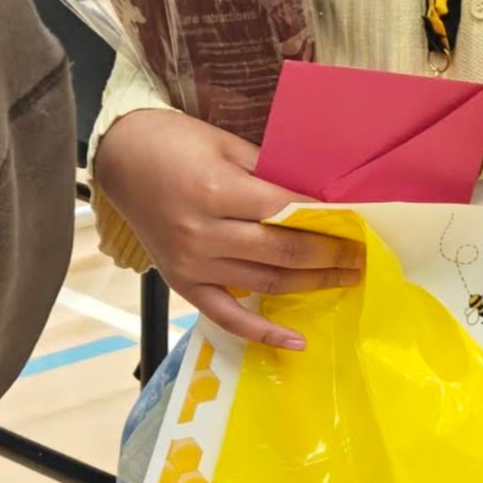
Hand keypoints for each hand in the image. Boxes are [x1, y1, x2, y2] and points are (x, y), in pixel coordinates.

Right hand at [92, 108, 360, 350]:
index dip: (327, 221)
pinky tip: (297, 340)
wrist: (121, 159)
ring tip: (345, 280)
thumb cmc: (175, 142)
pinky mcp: (182, 283)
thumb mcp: (226, 145)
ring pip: (265, 283)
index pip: (287, 213)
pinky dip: (263, 332)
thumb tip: (318, 199)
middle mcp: (204, 233)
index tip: (358, 223)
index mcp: (216, 191)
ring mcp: (192, 264)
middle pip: (282, 253)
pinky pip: (227, 317)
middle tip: (362, 255)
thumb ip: (269, 174)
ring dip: (311, 284)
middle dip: (330, 255)